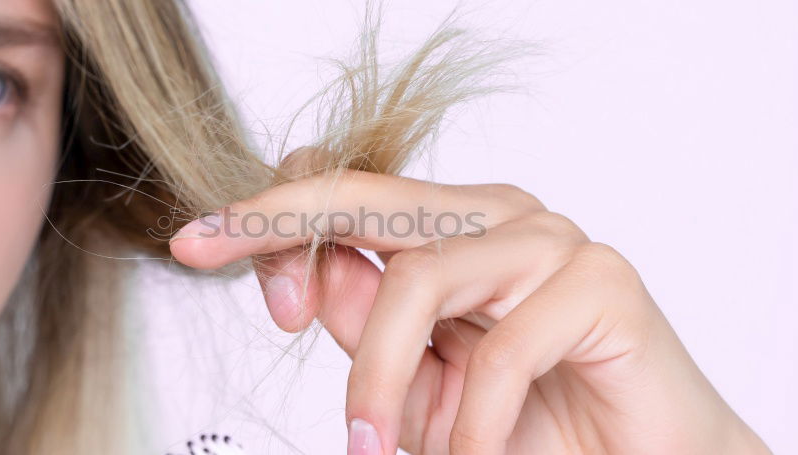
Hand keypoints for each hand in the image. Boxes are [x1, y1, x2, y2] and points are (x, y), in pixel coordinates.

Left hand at [169, 163, 768, 453]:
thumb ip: (370, 326)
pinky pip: (505, 347)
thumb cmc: (535, 422)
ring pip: (420, 280)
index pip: (347, 192)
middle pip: (367, 200)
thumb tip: (306, 277)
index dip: (268, 212)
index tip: (194, 244)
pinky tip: (470, 453)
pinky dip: (471, 419)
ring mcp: (553, 241)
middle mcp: (500, 217)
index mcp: (455, 228)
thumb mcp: (423, 380)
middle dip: (278, 228)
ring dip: (382, 380)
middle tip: (209, 259)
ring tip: (378, 447)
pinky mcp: (603, 283)